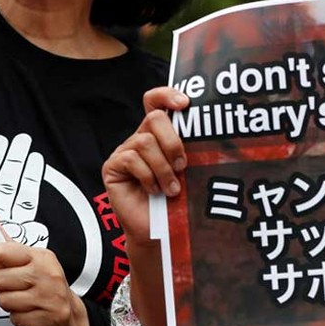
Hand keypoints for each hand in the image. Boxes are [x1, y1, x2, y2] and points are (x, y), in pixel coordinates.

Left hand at [0, 240, 87, 325]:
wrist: (68, 311)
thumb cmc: (47, 283)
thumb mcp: (35, 260)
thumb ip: (12, 246)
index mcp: (42, 256)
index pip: (2, 251)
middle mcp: (46, 274)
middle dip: (1, 286)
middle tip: (13, 285)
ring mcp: (46, 296)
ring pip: (3, 300)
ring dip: (9, 302)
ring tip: (23, 298)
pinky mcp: (44, 317)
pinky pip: (13, 317)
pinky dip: (18, 316)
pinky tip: (29, 309)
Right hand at [101, 87, 188, 247]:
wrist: (161, 230)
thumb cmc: (179, 198)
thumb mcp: (190, 168)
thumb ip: (192, 148)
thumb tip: (211, 132)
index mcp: (160, 133)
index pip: (156, 101)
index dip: (167, 95)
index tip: (185, 103)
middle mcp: (141, 138)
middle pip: (154, 118)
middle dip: (173, 142)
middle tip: (182, 166)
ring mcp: (125, 151)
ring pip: (145, 142)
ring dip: (163, 168)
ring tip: (172, 188)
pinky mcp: (113, 166)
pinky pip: (132, 159)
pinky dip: (148, 176)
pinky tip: (154, 190)